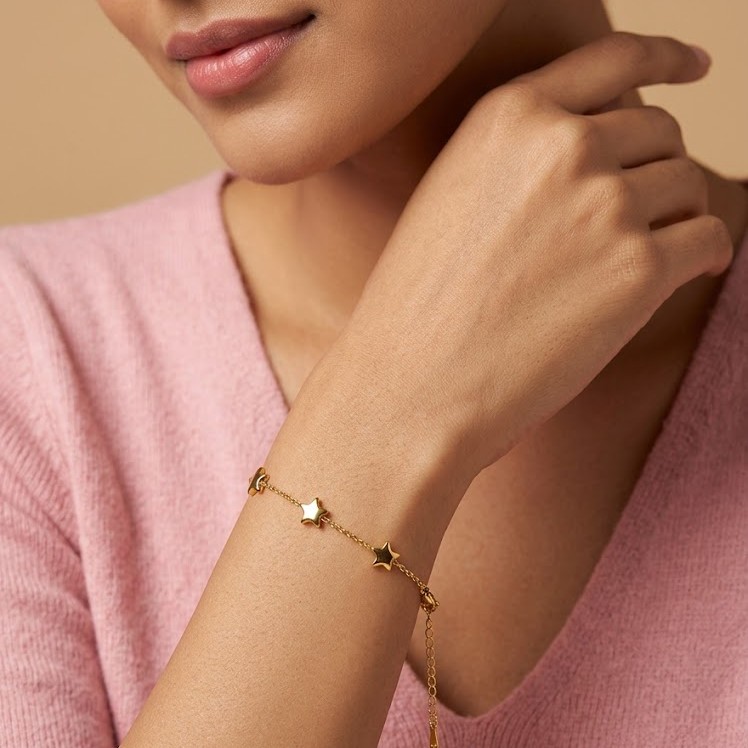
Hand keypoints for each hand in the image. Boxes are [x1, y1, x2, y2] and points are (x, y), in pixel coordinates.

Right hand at [315, 32, 733, 491]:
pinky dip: (704, 255)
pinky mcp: (638, 270)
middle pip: (658, 131)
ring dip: (674, 216)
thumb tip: (603, 155)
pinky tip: (684, 273)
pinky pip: (708, 239)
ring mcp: (606, 204)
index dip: (666, 57)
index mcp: (510, 115)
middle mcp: (564, 144)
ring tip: (637, 255)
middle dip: (654, 168)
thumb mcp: (453, 196)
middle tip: (632, 214)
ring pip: (688, 185)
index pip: (616, 60)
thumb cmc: (420, 305)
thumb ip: (524, 157)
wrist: (411, 384)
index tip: (692, 67)